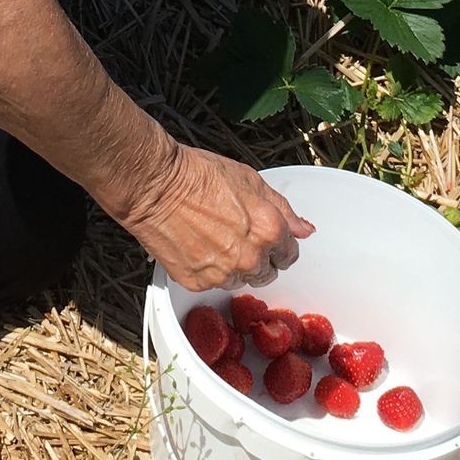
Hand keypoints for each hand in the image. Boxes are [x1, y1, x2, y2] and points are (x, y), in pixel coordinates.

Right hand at [116, 141, 313, 290]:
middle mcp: (250, 257)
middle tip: (237, 235)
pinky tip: (199, 247)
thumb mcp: (250, 180)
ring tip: (215, 239)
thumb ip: (282, 208)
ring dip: (235, 266)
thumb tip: (304, 229)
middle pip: (267, 272)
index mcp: (269, 230)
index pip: (290, 254)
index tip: (267, 238)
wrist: (155, 185)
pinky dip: (210, 271)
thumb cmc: (197, 176)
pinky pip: (214, 284)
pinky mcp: (198, 282)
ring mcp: (223, 273)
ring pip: (241, 279)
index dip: (279, 244)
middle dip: (258, 257)